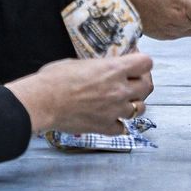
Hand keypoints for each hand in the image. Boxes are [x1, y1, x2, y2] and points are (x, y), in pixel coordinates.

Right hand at [7, 53, 153, 134]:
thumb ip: (98, 67)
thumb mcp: (78, 62)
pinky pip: (122, 128)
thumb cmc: (54, 79)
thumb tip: (101, 69)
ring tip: (121, 102)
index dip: (142, 62)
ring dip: (132, 104)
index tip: (134, 62)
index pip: (146, 63)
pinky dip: (117, 124)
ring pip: (140, 109)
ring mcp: (115, 110)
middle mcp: (119, 90)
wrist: (42, 102)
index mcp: (114, 69)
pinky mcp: (105, 127)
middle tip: (132, 82)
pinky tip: (109, 119)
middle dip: (141, 83)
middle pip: (148, 87)